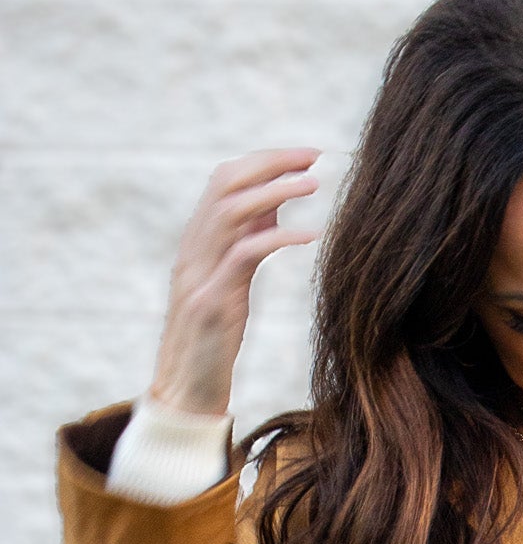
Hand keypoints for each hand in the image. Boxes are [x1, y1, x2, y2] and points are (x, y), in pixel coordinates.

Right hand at [149, 147, 322, 416]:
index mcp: (198, 241)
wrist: (186, 389)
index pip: (225, 180)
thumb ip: (247, 241)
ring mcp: (199, 274)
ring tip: (314, 184)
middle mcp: (193, 249)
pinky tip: (310, 235)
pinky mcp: (211, 302)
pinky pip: (243, 256)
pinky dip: (277, 238)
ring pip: (231, 212)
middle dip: (271, 163)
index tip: (306, 154)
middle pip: (226, 184)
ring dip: (275, 191)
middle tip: (314, 156)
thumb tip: (274, 202)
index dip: (264, 161)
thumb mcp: (233, 281)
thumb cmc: (214, 338)